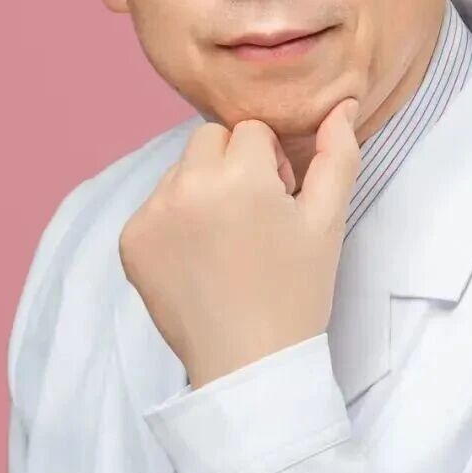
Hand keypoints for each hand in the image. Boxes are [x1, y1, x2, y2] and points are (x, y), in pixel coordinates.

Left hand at [119, 97, 361, 388]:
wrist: (249, 366)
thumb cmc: (296, 292)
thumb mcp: (327, 221)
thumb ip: (338, 155)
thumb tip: (341, 106)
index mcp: (238, 176)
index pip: (252, 131)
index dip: (271, 166)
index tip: (277, 205)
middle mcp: (186, 186)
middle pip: (209, 138)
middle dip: (232, 164)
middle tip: (252, 218)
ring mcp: (151, 214)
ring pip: (180, 168)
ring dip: (202, 187)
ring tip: (225, 240)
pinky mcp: (129, 240)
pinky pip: (155, 203)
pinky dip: (175, 219)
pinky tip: (198, 258)